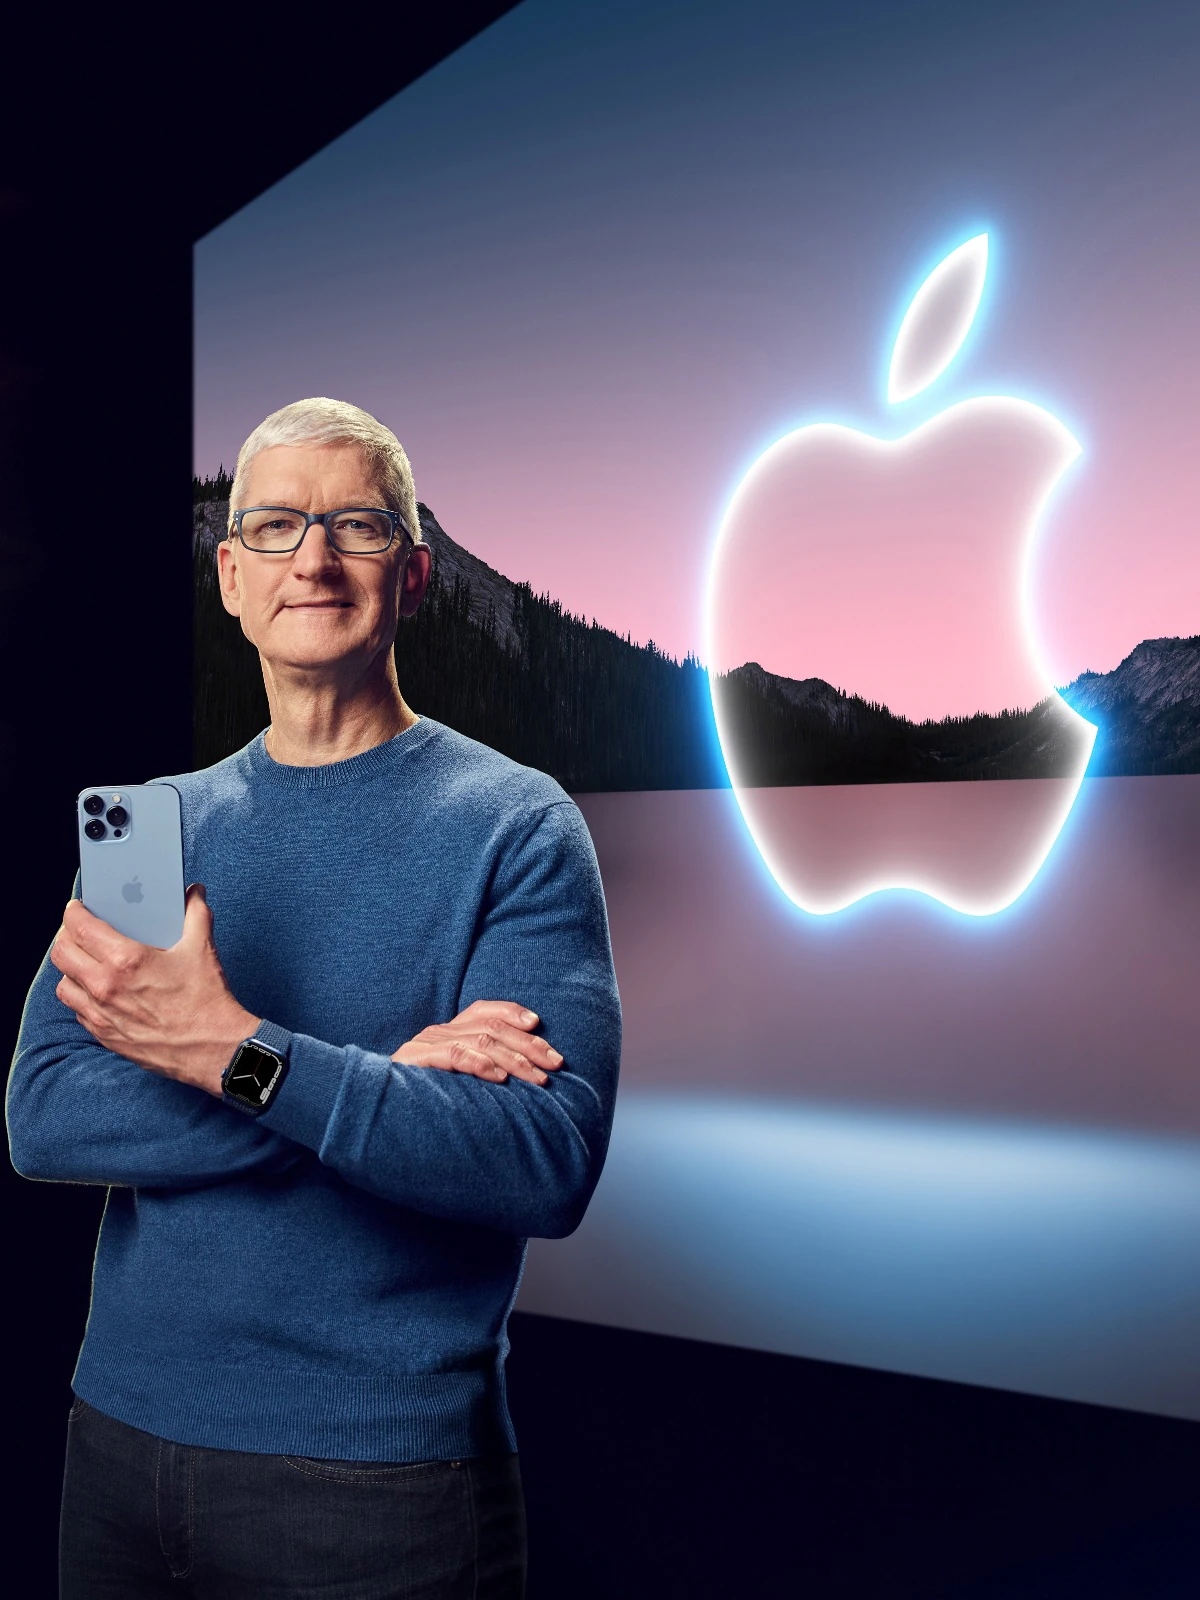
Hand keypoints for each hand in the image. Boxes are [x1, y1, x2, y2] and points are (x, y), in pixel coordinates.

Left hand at [50, 886, 257, 1097]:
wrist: (214, 1050)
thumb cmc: (207, 1001)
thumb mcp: (203, 949)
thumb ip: (195, 913)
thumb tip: (194, 893)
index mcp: (126, 960)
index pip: (80, 928)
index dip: (73, 913)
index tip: (77, 908)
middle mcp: (105, 987)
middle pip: (62, 954)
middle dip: (66, 937)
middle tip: (78, 932)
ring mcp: (102, 1014)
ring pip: (63, 984)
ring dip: (70, 969)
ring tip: (85, 962)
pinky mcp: (105, 1036)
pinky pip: (77, 1011)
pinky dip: (81, 997)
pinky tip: (97, 991)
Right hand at [392, 1000, 562, 1085]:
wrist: (373, 1111)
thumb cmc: (418, 1101)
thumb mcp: (452, 1080)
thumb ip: (478, 1069)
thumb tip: (523, 1075)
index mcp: (447, 1032)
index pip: (484, 1010)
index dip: (513, 1012)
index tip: (539, 1025)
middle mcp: (439, 1032)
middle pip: (492, 1027)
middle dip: (530, 1045)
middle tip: (555, 1063)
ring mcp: (427, 1045)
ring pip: (481, 1041)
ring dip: (516, 1060)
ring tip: (537, 1077)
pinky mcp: (417, 1061)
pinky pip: (455, 1055)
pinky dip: (481, 1064)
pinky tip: (499, 1077)